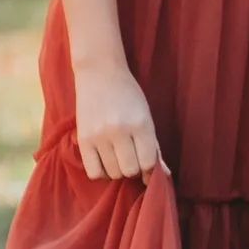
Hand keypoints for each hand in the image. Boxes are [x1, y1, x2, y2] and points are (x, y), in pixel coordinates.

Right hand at [73, 59, 162, 179]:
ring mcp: (99, 136)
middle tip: (131, 157)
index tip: (146, 162)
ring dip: (118, 170)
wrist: (99, 73)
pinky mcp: (83, 139)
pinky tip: (104, 161)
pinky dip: (101, 172)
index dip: (150, 168)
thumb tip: (165, 174)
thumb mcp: (146, 117)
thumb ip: (154, 146)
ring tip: (117, 156)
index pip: (148, 162)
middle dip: (134, 168)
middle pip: (130, 170)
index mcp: (140, 124)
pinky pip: (93, 172)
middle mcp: (119, 131)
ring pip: (113, 173)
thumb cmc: (128, 95)